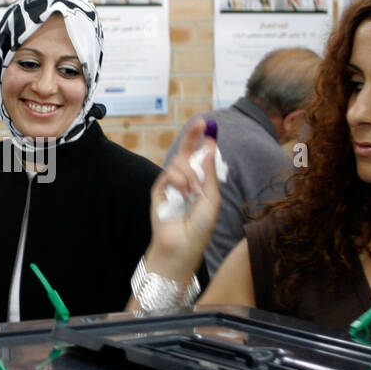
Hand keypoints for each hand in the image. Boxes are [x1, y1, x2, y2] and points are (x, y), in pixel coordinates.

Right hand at [143, 118, 220, 281]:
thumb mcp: (212, 197)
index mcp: (198, 181)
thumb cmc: (200, 227)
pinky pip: (168, 174)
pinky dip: (180, 181)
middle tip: (200, 123)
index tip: (205, 124)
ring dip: (190, 174)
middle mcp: (183, 180)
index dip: (199, 140)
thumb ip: (209, 172)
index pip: (197, 156)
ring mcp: (170, 185)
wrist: (183, 246)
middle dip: (191, 137)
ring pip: (177, 163)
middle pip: (184, 152)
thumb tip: (209, 146)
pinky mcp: (158, 190)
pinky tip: (184, 195)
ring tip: (194, 193)